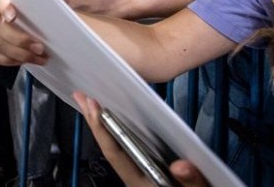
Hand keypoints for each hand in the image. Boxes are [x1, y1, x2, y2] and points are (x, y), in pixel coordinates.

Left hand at [73, 92, 208, 186]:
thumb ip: (192, 181)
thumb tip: (180, 165)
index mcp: (140, 182)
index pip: (115, 153)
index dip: (102, 128)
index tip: (93, 104)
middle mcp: (134, 177)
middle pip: (110, 146)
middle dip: (95, 121)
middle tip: (81, 96)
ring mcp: (139, 173)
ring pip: (117, 146)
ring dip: (104, 124)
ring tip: (92, 102)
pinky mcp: (147, 169)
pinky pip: (128, 147)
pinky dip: (119, 130)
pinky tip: (118, 117)